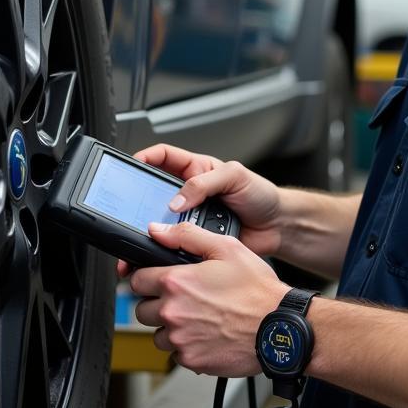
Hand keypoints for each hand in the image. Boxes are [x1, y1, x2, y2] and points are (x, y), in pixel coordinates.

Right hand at [116, 144, 281, 280]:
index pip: (164, 157)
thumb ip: (204, 183)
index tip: (133, 164)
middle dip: (140, 199)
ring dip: (151, 227)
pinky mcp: (195, 240)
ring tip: (146, 234)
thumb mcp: (235, 176)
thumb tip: (177, 199)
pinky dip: (167, 247)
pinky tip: (165, 249)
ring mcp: (191, 217)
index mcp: (197, 170)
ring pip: (161, 221)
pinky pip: (175, 242)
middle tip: (130, 208)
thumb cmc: (260, 195)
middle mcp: (190, 194)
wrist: (276, 227)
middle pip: (155, 192)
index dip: (146, 157)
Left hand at [128, 220, 288, 375]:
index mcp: (176, 282)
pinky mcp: (191, 360)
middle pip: (142, 309)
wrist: (279, 326)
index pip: (136, 280)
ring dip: (171, 327)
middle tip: (184, 299)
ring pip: (157, 334)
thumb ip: (187, 236)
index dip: (147, 277)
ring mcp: (180, 339)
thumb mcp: (226, 248)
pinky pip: (176, 353)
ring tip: (197, 318)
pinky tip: (207, 334)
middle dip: (158, 303)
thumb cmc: (257, 290)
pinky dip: (187, 345)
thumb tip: (158, 231)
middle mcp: (172, 312)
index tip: (158, 280)